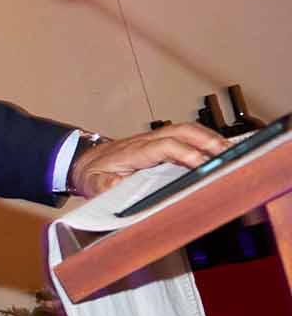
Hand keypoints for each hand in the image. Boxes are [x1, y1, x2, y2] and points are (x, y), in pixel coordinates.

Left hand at [69, 124, 226, 198]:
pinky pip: (185, 135)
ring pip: (186, 130)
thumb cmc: (92, 173)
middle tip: (228, 154)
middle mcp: (146, 141)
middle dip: (207, 140)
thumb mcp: (92, 183)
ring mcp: (154, 139)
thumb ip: (104, 185)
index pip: (165, 146)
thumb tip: (119, 184)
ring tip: (231, 151)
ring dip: (210, 137)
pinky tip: (218, 149)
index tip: (202, 165)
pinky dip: (204, 139)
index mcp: (133, 151)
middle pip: (181, 131)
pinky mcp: (159, 142)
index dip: (186, 153)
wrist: (84, 161)